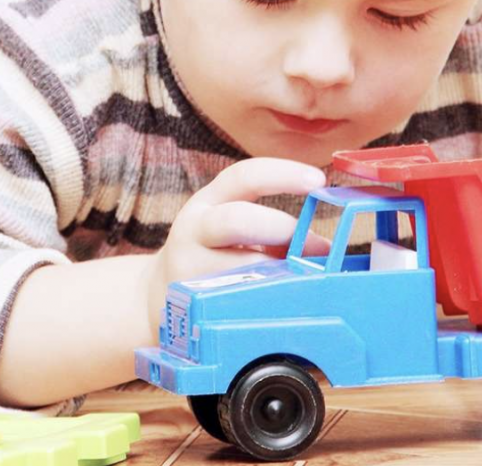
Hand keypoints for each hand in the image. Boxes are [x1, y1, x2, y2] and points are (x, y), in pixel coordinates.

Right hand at [142, 158, 329, 337]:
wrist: (159, 295)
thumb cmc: (212, 257)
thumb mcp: (231, 229)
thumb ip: (273, 230)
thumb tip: (322, 248)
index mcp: (209, 202)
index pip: (243, 176)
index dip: (282, 174)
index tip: (318, 180)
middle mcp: (194, 229)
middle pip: (237, 220)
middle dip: (282, 229)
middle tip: (316, 246)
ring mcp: (190, 268)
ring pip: (239, 268)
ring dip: (281, 274)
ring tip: (304, 284)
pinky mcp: (192, 303)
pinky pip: (235, 303)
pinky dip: (266, 303)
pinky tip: (282, 307)